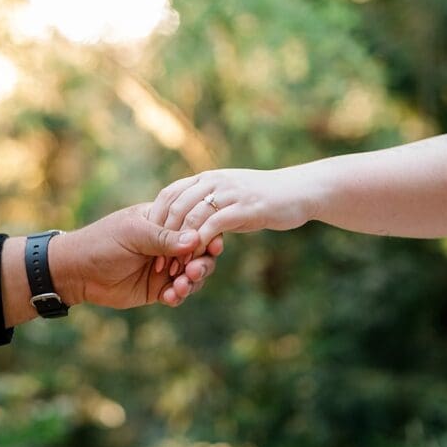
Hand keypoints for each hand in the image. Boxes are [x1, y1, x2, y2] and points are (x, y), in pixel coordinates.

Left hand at [1, 203, 217, 325]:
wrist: (76, 272)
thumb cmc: (102, 243)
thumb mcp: (133, 235)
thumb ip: (163, 238)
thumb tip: (196, 239)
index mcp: (163, 222)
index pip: (195, 226)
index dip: (207, 236)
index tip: (213, 245)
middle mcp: (167, 244)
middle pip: (200, 253)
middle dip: (202, 263)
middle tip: (192, 271)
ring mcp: (164, 267)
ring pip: (192, 275)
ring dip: (192, 282)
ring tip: (179, 286)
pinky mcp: (157, 288)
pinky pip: (178, 293)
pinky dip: (178, 295)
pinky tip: (169, 297)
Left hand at [150, 167, 318, 257]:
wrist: (299, 191)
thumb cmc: (263, 197)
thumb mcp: (230, 196)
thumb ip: (208, 204)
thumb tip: (187, 222)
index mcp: (206, 178)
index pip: (169, 194)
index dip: (156, 219)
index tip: (147, 244)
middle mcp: (213, 181)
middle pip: (174, 206)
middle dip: (162, 237)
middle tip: (157, 264)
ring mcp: (228, 193)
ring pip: (191, 217)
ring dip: (180, 246)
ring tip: (175, 268)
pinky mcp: (244, 207)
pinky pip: (214, 225)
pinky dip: (200, 243)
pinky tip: (197, 261)